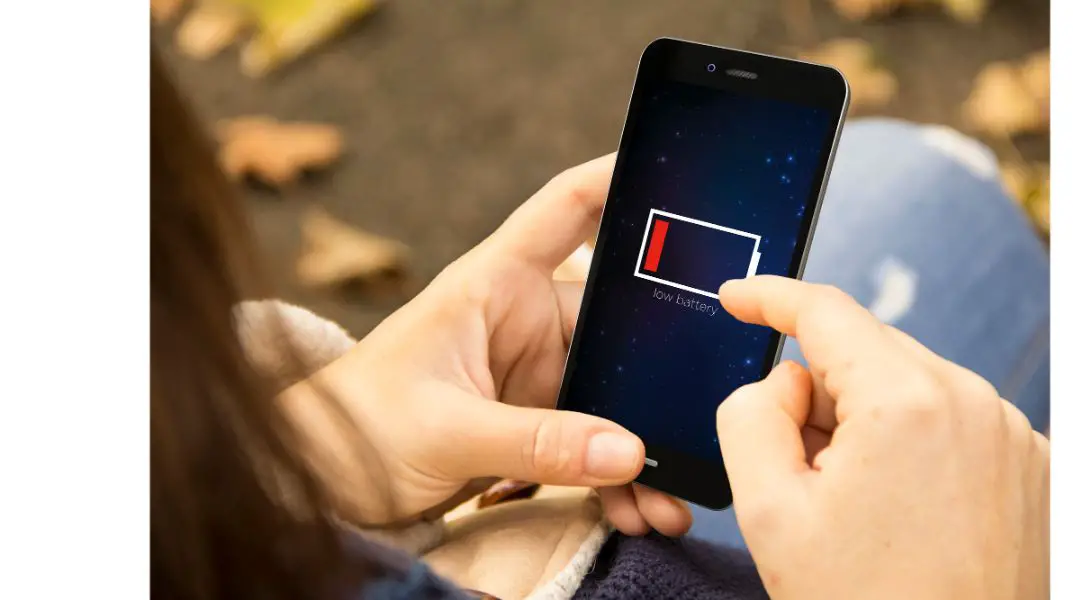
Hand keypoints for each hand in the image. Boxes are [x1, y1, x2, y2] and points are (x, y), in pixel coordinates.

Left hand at [295, 155, 690, 535]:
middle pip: (617, 321)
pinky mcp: (535, 424)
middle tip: (704, 414)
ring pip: (615, 394)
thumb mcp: (445, 431)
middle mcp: (522, 321)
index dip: (620, 179)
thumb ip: (535, 441)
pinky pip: (595, 442)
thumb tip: (626, 450)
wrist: (318, 483)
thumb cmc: (354, 427)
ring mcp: (534, 376)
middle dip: (661, 371)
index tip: (681, 173)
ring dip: (645, 443)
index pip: (566, 209)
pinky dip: (619, 476)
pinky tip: (638, 508)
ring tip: (670, 499)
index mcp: (493, 284)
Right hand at [715, 276, 1048, 598]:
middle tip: (796, 470)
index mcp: (909, 402)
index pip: (826, 312)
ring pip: (908, 387)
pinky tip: (896, 511)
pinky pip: (949, 422)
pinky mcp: (1029, 466)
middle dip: (818, 393)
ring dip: (864, 423)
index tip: (738, 298)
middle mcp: (974, 403)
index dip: (770, 297)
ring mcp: (1011, 435)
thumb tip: (780, 382)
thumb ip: (750, 414)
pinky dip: (910, 445)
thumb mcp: (770, 511)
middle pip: (867, 353)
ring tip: (853, 508)